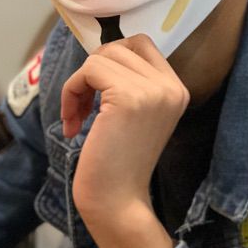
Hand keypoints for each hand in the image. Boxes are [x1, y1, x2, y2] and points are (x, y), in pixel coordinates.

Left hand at [61, 33, 189, 216]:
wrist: (118, 203)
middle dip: (93, 70)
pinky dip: (71, 91)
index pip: (142, 44)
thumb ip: (132, 82)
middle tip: (84, 104)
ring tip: (77, 115)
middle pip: (119, 47)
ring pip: (101, 57)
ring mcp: (152, 90)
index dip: (112, 58)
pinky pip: (88, 71)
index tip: (98, 89)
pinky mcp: (128, 97)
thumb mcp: (137, 114)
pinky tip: (73, 123)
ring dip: (79, 83)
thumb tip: (103, 53)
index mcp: (176, 89)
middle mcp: (170, 86)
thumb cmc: (120, 164)